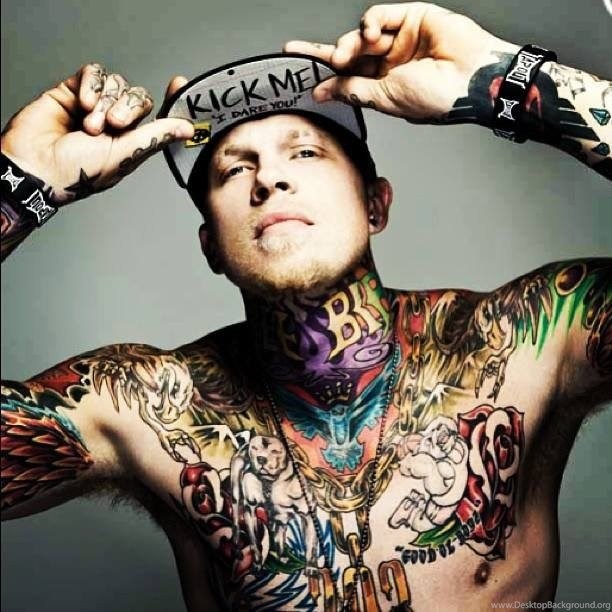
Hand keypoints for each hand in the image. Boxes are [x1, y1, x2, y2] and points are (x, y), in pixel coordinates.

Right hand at [0, 64, 193, 204]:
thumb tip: (188, 130)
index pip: (156, 115)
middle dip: (126, 109)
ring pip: (116, 84)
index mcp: (131, 140)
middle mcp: (114, 122)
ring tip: (89, 126)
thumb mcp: (126, 155)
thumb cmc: (78, 172)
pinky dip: (91, 85)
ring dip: (104, 103)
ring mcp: (94, 105)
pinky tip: (82, 103)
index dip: (167, 100)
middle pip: (137, 96)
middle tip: (111, 126)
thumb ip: (157, 136)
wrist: (36, 166)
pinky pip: (94, 73)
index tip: (178, 84)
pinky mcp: (72, 90)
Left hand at [284, 2, 517, 122]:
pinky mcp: (412, 18)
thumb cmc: (434, 97)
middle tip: (329, 60)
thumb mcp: (384, 98)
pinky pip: (380, 15)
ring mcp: (401, 40)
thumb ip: (352, 91)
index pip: (346, 76)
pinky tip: (371, 34)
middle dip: (331, 54)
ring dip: (350, 43)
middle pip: (350, 53)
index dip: (322, 69)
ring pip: (362, 34)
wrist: (470, 79)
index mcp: (383, 86)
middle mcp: (390, 63)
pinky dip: (370, 22)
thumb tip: (323, 91)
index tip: (295, 60)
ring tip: (349, 53)